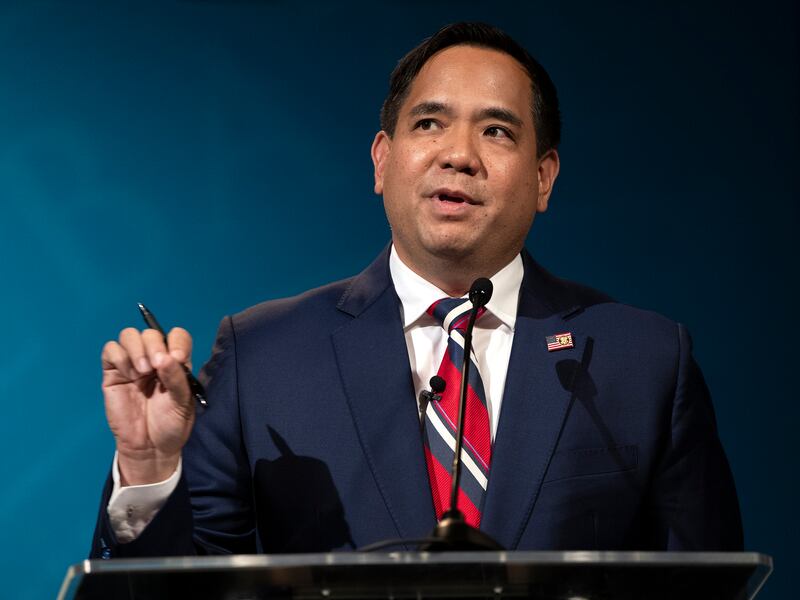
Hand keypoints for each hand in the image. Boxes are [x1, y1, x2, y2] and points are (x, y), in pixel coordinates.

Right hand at [101, 327, 195, 485]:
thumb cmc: (170, 424)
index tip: (177, 358)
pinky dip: (119, 356)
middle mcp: (154, 358)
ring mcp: (132, 364)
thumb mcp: (182, 403)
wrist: (150, 447)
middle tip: (156, 366)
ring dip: (137, 348)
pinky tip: (128, 375)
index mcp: (175, 362)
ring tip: (142, 372)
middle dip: (154, 345)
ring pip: (129, 335)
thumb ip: (176, 379)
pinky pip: (111, 350)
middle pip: (151, 333)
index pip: (177, 336)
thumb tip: (167, 357)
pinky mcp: (113, 373)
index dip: (177, 341)